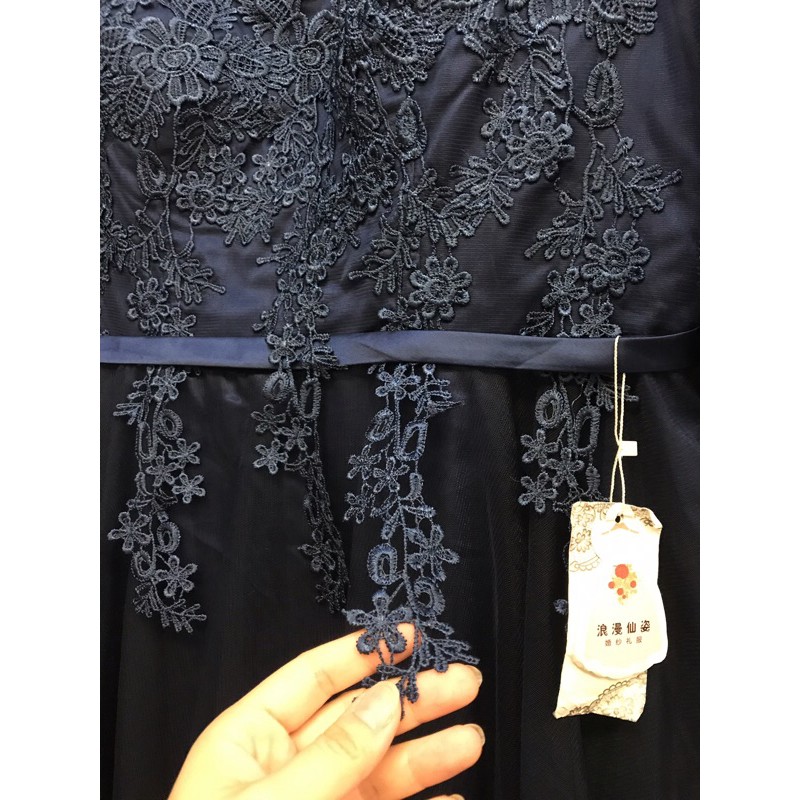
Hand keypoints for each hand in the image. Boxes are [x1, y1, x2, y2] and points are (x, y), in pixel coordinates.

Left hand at [168, 624, 483, 799]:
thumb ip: (332, 756)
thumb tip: (385, 701)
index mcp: (249, 741)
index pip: (311, 679)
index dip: (360, 653)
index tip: (406, 638)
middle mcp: (283, 769)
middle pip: (356, 720)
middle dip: (410, 702)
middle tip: (462, 683)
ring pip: (377, 768)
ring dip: (425, 756)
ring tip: (470, 740)